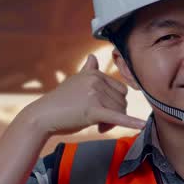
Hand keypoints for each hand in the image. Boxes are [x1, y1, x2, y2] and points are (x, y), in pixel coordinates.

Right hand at [22, 54, 146, 136]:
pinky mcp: (93, 110)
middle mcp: (96, 80)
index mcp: (95, 73)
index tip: (101, 111)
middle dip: (114, 114)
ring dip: (111, 122)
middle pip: (122, 102)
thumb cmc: (60, 102)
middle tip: (98, 122)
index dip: (115, 103)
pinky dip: (130, 123)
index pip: (121, 90)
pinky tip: (141, 126)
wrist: (42, 116)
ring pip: (120, 112)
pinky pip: (117, 117)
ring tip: (96, 125)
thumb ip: (87, 71)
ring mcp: (95, 94)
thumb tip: (93, 58)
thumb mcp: (75, 82)